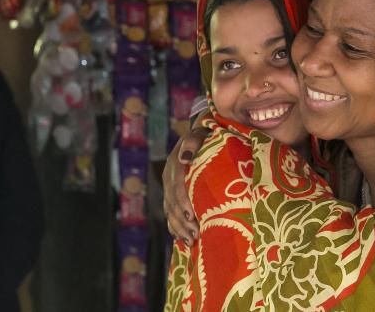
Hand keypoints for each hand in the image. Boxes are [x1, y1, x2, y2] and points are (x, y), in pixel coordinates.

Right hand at [162, 116, 209, 245]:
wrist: (201, 134)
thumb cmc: (206, 134)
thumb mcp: (201, 133)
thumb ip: (193, 142)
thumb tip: (185, 157)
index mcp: (175, 164)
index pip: (176, 185)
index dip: (182, 201)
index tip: (191, 215)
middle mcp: (169, 176)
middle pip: (172, 202)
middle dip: (182, 220)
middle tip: (195, 234)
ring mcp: (169, 187)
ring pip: (169, 210)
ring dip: (179, 227)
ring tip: (191, 240)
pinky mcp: (172, 194)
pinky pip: (170, 213)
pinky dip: (175, 227)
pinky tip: (182, 239)